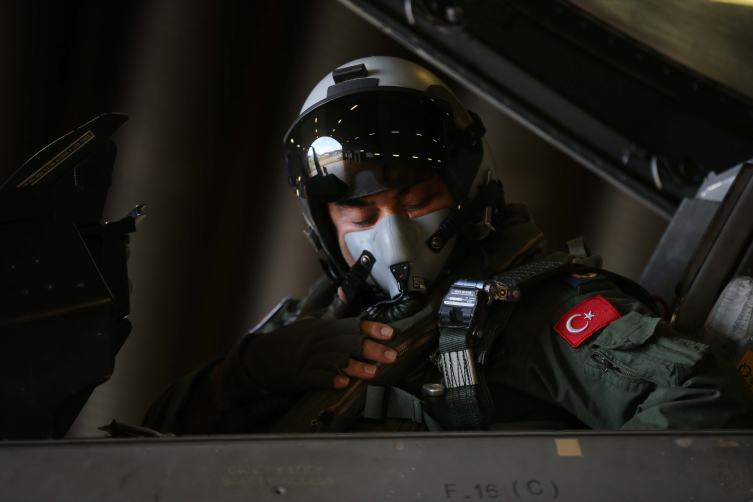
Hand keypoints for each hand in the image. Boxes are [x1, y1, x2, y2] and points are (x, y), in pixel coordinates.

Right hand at [224, 317, 398, 398]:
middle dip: (371, 349)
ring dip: (355, 366)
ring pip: (335, 360)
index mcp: (321, 327)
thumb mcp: (309, 324)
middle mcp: (316, 340)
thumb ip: (331, 314)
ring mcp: (307, 358)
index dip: (371, 329)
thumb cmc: (289, 343)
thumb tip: (347, 292)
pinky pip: (317, 378)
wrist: (258, 359)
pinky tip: (342, 384)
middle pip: (348, 343)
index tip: (389, 333)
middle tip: (391, 356)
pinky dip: (330, 380)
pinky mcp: (299, 376)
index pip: (350, 325)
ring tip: (373, 373)